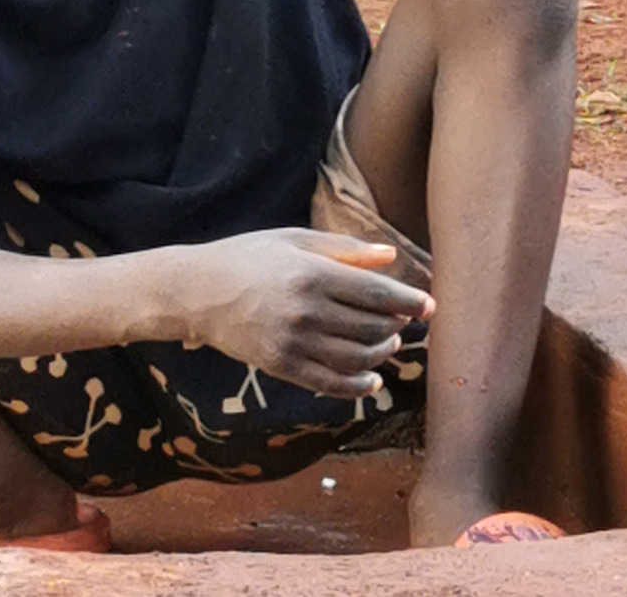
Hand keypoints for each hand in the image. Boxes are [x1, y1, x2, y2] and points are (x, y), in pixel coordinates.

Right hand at [176, 229, 434, 398]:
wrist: (197, 291)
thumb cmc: (247, 257)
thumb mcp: (293, 240)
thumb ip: (344, 249)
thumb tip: (390, 256)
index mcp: (311, 273)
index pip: (376, 292)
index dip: (408, 301)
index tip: (429, 306)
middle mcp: (305, 310)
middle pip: (372, 327)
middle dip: (397, 327)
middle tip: (402, 323)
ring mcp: (293, 342)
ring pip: (358, 358)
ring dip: (382, 354)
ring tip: (386, 344)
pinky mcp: (282, 367)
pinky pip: (332, 384)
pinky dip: (360, 386)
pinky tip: (371, 378)